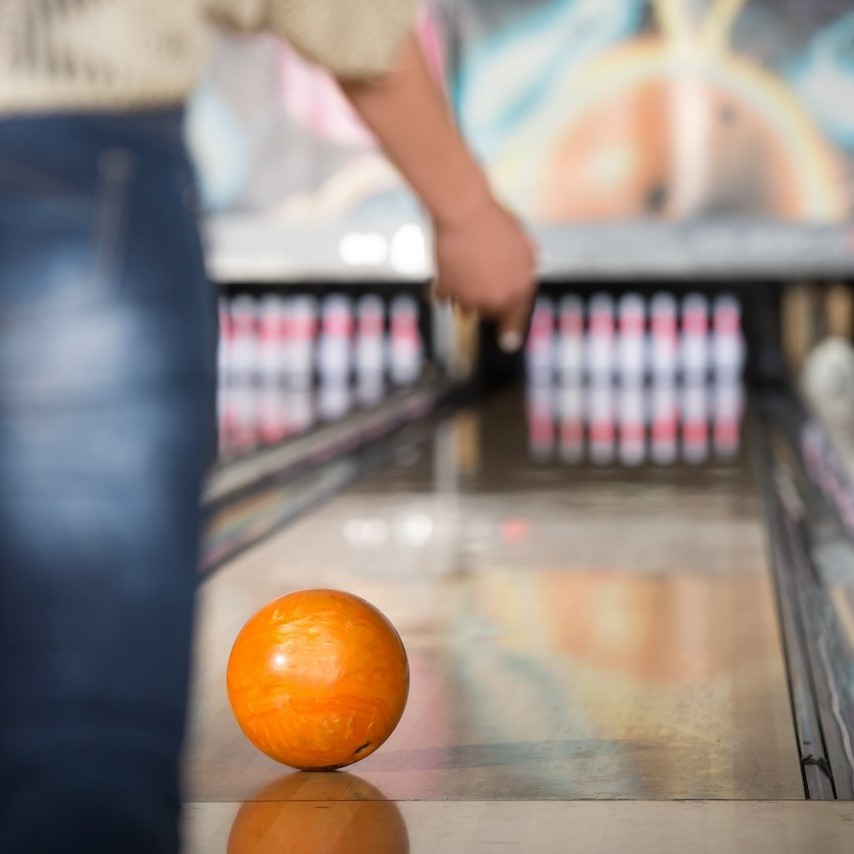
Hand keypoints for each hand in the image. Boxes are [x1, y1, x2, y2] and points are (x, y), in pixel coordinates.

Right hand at [432, 195, 537, 351]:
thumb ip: (526, 264)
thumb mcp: (523, 241)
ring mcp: (471, 296)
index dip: (512, 331)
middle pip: (489, 313)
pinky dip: (442, 285)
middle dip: (484, 300)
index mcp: (521, 286)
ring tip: (461, 267)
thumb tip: (528, 276)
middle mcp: (498, 297)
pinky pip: (442, 297)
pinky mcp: (448, 290)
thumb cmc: (495, 219)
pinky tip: (444, 267)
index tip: (507, 342)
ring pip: (465, 308)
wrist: (465, 209)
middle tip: (478, 276)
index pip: (517, 317)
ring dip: (462, 295)